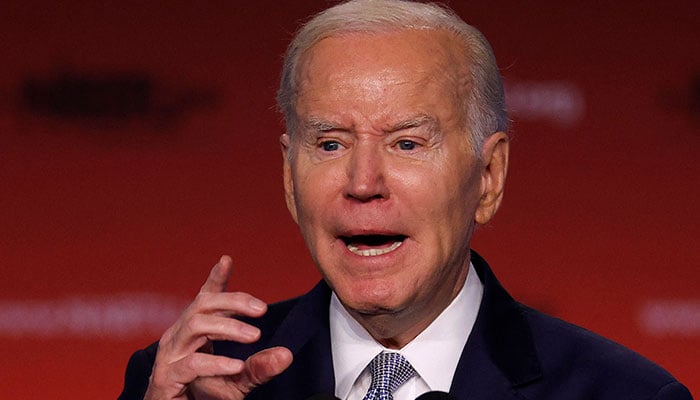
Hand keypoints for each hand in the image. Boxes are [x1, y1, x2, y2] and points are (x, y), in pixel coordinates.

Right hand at [144, 256, 292, 398]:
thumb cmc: (202, 396)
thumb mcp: (238, 380)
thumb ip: (259, 366)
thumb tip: (286, 355)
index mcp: (193, 332)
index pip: (204, 299)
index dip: (215, 279)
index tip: (227, 261)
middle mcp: (178, 337)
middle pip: (202, 305)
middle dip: (233, 302)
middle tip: (262, 309)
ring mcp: (170, 356)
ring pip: (195, 326)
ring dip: (228, 328)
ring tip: (255, 336)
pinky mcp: (167, 378)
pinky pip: (191, 364)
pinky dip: (216, 363)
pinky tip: (236, 365)